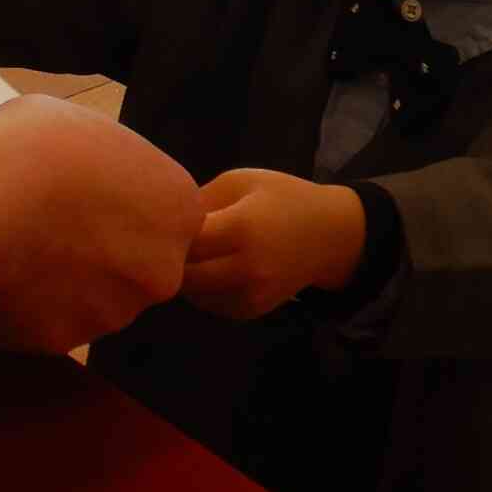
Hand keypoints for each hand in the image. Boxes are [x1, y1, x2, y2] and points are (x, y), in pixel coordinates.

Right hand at [0, 97, 201, 352]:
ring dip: (61, 286)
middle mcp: (162, 271)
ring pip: (90, 303)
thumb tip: (92, 175)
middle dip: (98, 259)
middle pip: (134, 270)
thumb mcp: (88, 127)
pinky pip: (42, 324)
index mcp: (179, 209)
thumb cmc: (40, 144)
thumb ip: (109, 166)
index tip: (84, 200)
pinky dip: (22, 308)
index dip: (120, 212)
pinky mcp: (62, 341)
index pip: (163, 222)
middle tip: (50, 229)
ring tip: (16, 248)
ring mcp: (114, 313)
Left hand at [181, 169, 367, 320]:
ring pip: (192, 294)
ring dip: (183, 276)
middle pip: (183, 274)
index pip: (185, 241)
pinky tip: (209, 268)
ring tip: (190, 252)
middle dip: (169, 258)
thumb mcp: (241, 181)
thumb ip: (201, 200)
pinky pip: (209, 304)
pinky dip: (201, 289)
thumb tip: (161, 218)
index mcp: (241, 227)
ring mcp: (250, 293)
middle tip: (167, 240)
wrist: (330, 235)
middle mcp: (246, 267)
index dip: (167, 231)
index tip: (163, 220)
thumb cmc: (283, 198)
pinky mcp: (251, 310)